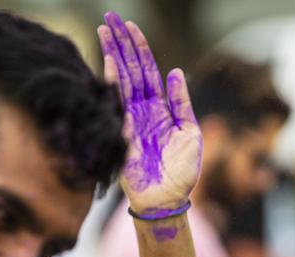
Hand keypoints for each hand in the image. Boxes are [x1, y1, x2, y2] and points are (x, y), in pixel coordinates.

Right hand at [97, 12, 201, 213]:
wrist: (169, 200)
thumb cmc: (182, 172)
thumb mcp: (190, 132)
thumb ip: (181, 103)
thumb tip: (175, 71)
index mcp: (159, 109)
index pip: (147, 71)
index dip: (139, 49)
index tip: (129, 26)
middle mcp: (141, 110)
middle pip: (130, 69)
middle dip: (120, 44)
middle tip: (109, 18)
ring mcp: (129, 120)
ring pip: (120, 81)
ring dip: (112, 56)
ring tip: (104, 32)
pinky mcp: (121, 134)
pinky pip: (116, 105)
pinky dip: (112, 84)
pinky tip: (108, 63)